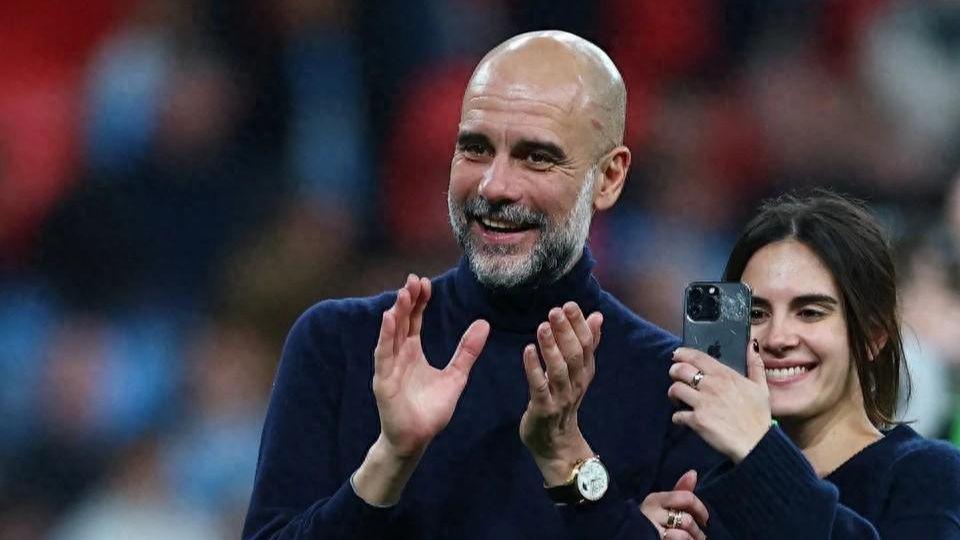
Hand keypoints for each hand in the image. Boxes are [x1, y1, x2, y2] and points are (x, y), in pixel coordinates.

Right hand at [373, 274, 489, 457]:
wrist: (417, 439)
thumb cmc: (431, 410)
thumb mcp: (456, 376)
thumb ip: (467, 351)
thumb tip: (484, 323)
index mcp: (413, 352)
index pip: (414, 320)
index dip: (419, 301)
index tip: (426, 283)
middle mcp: (398, 355)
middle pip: (402, 321)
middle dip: (407, 300)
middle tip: (414, 280)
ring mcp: (389, 367)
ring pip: (392, 335)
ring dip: (396, 313)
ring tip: (403, 293)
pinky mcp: (383, 382)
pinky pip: (384, 356)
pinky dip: (386, 337)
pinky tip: (389, 320)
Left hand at [519, 302, 602, 484]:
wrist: (557, 444)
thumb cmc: (563, 400)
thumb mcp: (578, 371)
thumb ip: (587, 344)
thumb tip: (597, 316)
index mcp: (584, 371)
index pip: (586, 344)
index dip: (579, 324)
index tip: (570, 305)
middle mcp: (576, 383)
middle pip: (574, 354)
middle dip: (566, 331)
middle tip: (555, 310)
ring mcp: (561, 397)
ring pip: (559, 370)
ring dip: (551, 347)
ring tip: (542, 326)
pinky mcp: (544, 409)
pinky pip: (539, 387)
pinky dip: (534, 368)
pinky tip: (527, 351)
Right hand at [639, 470, 707, 539]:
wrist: (630, 536)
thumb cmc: (652, 519)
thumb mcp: (663, 503)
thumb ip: (679, 490)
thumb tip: (693, 472)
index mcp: (655, 499)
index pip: (686, 498)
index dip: (700, 509)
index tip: (705, 519)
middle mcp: (652, 512)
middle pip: (687, 520)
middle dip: (697, 530)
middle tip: (700, 536)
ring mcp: (651, 528)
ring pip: (683, 535)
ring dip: (692, 539)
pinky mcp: (653, 539)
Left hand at [668, 341, 770, 462]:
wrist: (756, 443)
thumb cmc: (759, 416)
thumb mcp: (761, 387)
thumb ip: (755, 364)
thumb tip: (752, 344)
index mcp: (725, 375)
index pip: (696, 357)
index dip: (682, 354)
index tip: (676, 355)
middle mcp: (711, 386)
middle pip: (680, 370)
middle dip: (674, 372)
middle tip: (676, 378)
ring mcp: (702, 403)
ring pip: (675, 390)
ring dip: (673, 394)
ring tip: (678, 399)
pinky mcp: (697, 420)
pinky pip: (677, 415)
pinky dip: (677, 418)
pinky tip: (683, 419)